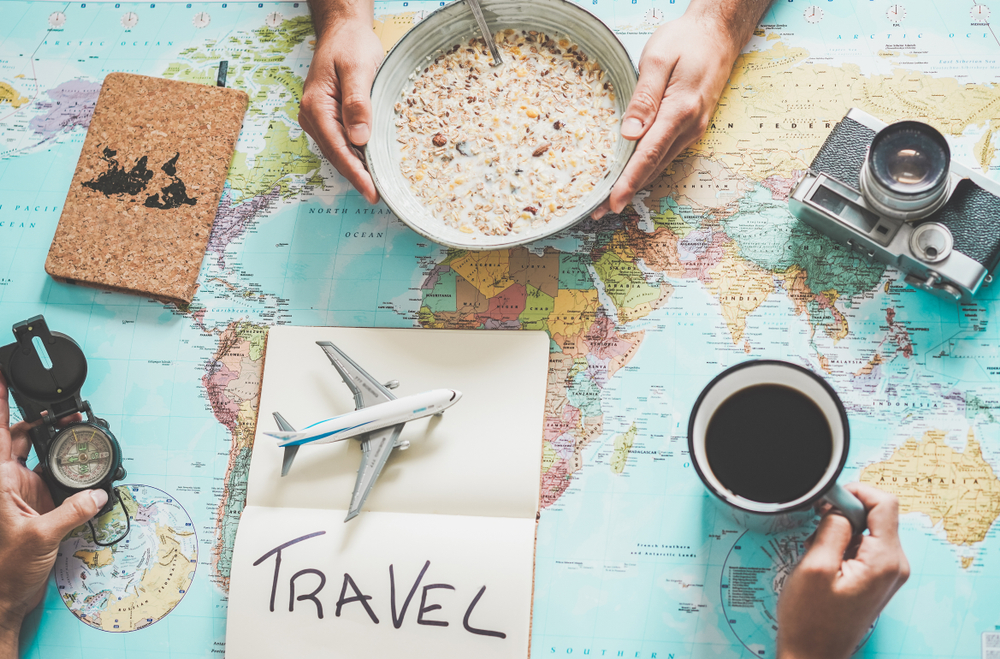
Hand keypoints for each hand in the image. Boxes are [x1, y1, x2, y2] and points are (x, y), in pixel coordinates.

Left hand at [0, 374, 106, 656]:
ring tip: (75, 419)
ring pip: (40, 452)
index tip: (2, 376)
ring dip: (55, 436)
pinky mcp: (40, 504)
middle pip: (19, 436)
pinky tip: (84, 459)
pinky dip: (72, 466)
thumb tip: (96, 494)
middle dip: (37, 414)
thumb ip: (71, 512)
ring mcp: (25, 492)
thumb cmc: (5, 569)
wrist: (6, 598)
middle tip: (57, 398)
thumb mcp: (39, 538)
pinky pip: (59, 476)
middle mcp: (8, 482)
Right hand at [299, 19, 383, 203]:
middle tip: (380, 197)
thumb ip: (357, 103)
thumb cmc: (349, 45)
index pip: (338, 149)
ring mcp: (319, 120)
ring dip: (357, 170)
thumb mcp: (357, 69)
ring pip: (339, 152)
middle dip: (357, 178)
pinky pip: (342, 144)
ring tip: (379, 188)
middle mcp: (313, 117)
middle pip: (337, 156)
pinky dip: (356, 157)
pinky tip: (371, 167)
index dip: (356, 174)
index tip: (372, 192)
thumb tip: (359, 138)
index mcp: (316, 107)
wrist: (342, 32)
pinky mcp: (329, 120)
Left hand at [593, 13, 740, 217]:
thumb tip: (629, 133)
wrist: (721, 34)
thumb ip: (644, 97)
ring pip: (659, 164)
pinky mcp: (690, 128)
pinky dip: (645, 169)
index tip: (612, 203)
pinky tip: (628, 175)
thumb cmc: (687, 40)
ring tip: (607, 201)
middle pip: (652, 168)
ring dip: (635, 183)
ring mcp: (692, 130)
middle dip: (625, 191)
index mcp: (679, 111)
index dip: (629, 182)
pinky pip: (664, 154)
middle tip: (597, 212)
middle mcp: (689, 127)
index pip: (648, 155)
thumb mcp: (658, 58)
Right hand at [776, 483, 909, 658]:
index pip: (885, 503)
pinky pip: (866, 545)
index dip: (856, 491)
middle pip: (878, 514)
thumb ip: (832, 528)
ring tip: (817, 547)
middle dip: (845, 511)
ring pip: (870, 528)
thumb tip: (841, 506)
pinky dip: (844, 542)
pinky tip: (825, 557)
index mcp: (884, 560)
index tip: (828, 498)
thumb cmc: (810, 619)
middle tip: (816, 524)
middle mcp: (895, 565)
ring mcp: (889, 573)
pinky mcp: (878, 578)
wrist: (813, 654)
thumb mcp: (814, 567)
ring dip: (842, 528)